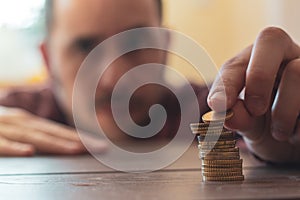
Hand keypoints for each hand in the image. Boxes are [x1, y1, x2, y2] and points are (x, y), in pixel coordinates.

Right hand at [0, 107, 106, 155]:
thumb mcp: (17, 126)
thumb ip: (34, 132)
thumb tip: (55, 142)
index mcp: (29, 122)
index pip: (59, 131)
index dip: (80, 137)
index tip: (99, 145)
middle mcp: (21, 123)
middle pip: (53, 133)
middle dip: (78, 140)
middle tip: (100, 147)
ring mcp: (5, 129)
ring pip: (33, 137)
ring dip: (56, 143)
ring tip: (76, 149)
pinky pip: (1, 145)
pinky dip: (15, 148)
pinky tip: (29, 153)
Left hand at [208, 27, 299, 162]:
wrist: (296, 142)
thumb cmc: (268, 126)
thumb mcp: (250, 124)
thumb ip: (238, 118)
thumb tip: (230, 116)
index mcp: (254, 64)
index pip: (236, 63)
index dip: (226, 83)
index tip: (219, 105)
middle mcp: (284, 55)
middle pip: (272, 39)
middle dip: (258, 76)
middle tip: (254, 109)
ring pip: (297, 70)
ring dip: (283, 111)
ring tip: (279, 133)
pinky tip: (296, 132)